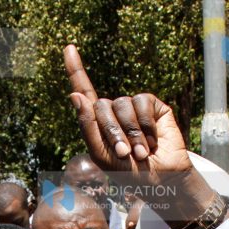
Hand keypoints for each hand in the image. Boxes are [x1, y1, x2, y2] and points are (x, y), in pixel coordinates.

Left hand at [64, 45, 214, 223]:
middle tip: (124, 153)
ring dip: (130, 133)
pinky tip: (152, 141)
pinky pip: (142, 103)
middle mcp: (115, 110)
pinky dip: (145, 125)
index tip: (69, 47)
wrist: (160, 180)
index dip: (75, 70)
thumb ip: (87, 126)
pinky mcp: (153, 106)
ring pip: (122, 104)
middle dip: (112, 132)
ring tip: (140, 152)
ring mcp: (134, 106)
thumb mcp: (101, 154)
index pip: (84, 91)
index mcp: (98, 121)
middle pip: (101, 105)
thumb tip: (75, 95)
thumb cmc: (128, 172)